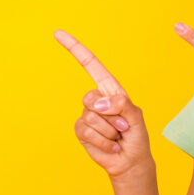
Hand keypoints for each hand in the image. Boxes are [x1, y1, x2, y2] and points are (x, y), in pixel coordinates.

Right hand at [55, 28, 152, 178]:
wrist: (130, 161)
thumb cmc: (136, 136)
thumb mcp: (136, 117)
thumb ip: (121, 104)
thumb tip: (98, 104)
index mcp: (110, 89)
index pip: (90, 65)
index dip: (75, 48)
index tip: (58, 33)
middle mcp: (96, 100)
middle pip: (90, 98)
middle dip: (111, 116)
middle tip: (123, 128)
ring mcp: (87, 115)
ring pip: (91, 118)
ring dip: (109, 132)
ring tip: (117, 137)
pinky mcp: (81, 131)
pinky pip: (87, 132)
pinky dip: (103, 142)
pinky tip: (111, 146)